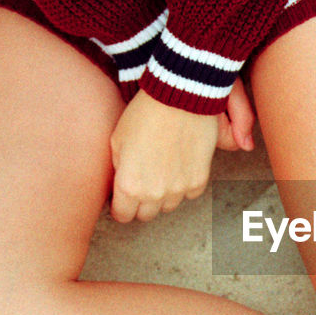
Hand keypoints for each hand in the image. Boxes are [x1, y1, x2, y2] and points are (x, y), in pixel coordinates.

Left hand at [109, 79, 254, 222]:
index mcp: (129, 185)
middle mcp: (153, 193)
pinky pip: (188, 194)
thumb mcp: (116, 141)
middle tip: (141, 182)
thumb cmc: (143, 115)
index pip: (122, 215)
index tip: (122, 197)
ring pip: (168, 206)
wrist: (179, 98)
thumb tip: (120, 186)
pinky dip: (183, 185)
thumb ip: (118, 171)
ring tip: (161, 171)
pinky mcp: (198, 180)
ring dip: (163, 195)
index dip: (120, 206)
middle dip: (140, 203)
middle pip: (145, 215)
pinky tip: (179, 166)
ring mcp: (178, 189)